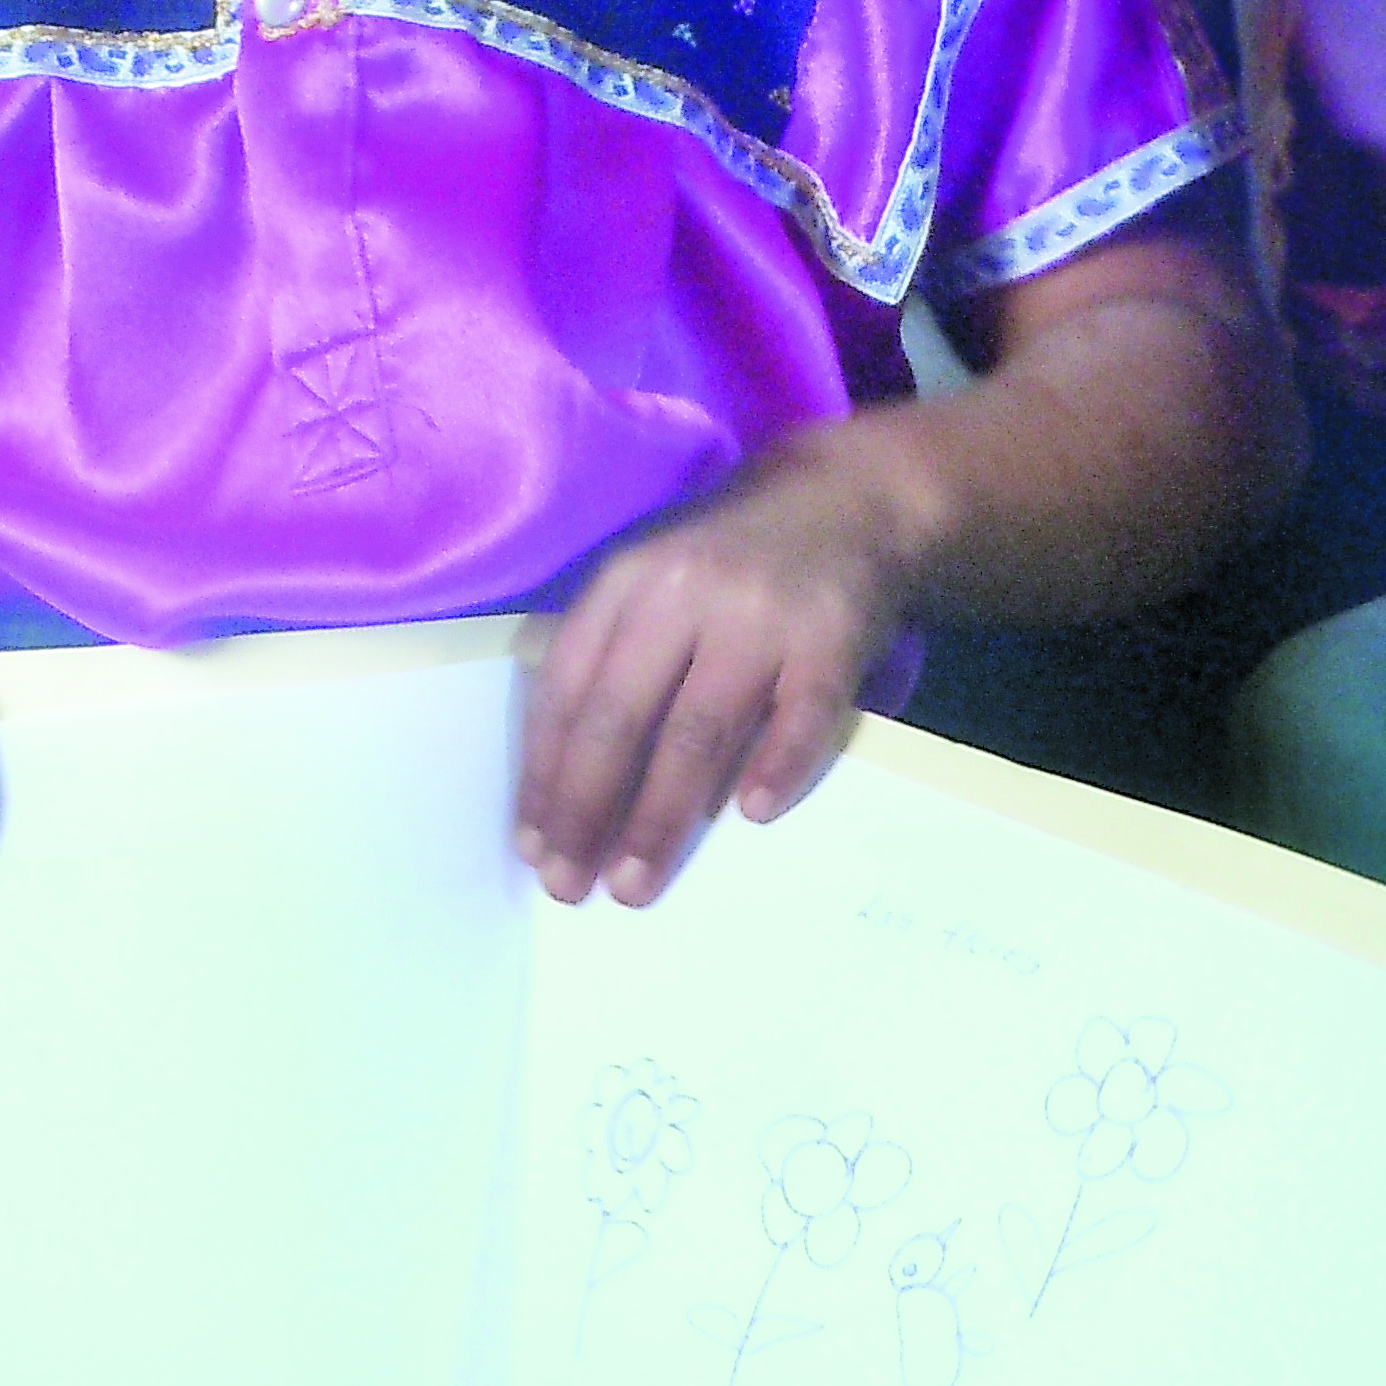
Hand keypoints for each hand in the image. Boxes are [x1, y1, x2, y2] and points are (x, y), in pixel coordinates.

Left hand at [515, 435, 911, 909]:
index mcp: (627, 581)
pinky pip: (799, 718)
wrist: (851, 497)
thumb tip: (565, 781)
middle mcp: (684, 594)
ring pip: (698, 733)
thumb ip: (611, 654)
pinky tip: (750, 816)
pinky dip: (775, 768)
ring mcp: (761, 617)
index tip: (534, 846)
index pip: (568, 689)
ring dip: (661, 819)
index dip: (547, 774)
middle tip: (570, 888)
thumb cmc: (730, 557)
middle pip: (622, 718)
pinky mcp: (832, 637)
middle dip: (589, 812)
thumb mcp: (654, 577)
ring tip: (635, 884)